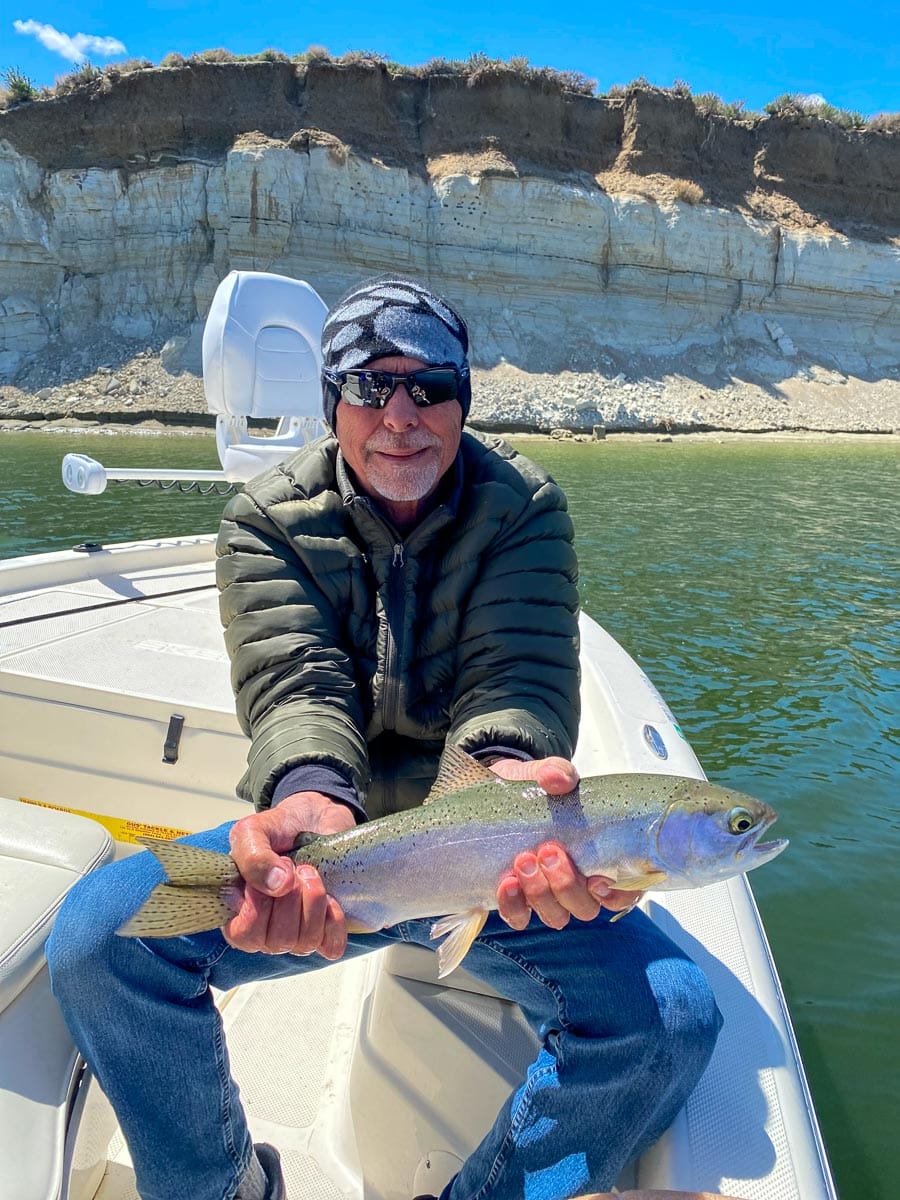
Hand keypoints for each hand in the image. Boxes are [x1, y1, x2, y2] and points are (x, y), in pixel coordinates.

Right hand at [224, 791, 355, 958]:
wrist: (315, 819)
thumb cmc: (279, 829)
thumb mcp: (253, 831)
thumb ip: (253, 856)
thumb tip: (277, 885)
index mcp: (239, 912)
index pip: (243, 935)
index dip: (258, 906)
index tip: (271, 873)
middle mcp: (265, 929)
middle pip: (278, 941)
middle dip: (290, 898)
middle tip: (294, 866)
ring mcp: (297, 932)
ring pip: (305, 943)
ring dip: (313, 902)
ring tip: (311, 873)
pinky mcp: (326, 929)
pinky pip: (332, 945)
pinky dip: (334, 921)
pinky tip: (331, 897)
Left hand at [490, 757, 643, 929]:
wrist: (497, 794)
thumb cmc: (534, 792)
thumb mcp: (546, 775)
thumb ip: (557, 772)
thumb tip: (559, 779)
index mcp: (599, 859)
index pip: (624, 892)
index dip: (616, 895)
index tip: (598, 879)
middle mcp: (577, 884)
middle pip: (585, 908)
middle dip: (566, 884)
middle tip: (548, 851)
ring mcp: (547, 895)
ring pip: (556, 916)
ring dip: (540, 893)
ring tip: (523, 861)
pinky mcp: (517, 899)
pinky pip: (519, 917)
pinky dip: (514, 905)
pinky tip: (506, 883)